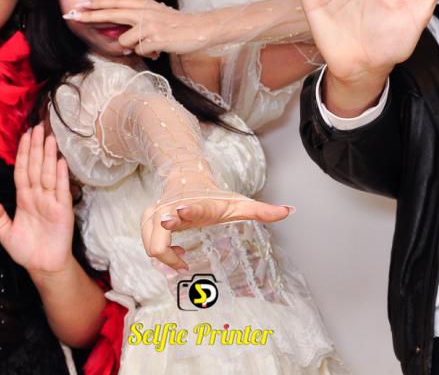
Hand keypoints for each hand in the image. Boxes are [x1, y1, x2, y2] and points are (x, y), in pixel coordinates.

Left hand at [0, 124, 74, 274]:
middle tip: (38, 127)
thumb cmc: (26, 250)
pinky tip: (61, 161)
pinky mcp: (63, 208)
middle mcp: (38, 195)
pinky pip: (61, 188)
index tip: (24, 136)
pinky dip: (61, 174)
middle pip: (36, 167)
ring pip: (48, 173)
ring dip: (48, 155)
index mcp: (23, 198)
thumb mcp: (6, 236)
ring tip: (49, 137)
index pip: (22, 171)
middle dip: (36, 147)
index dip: (22, 154)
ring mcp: (51, 200)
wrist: (45, 265)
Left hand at [65, 0, 202, 56]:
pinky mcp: (155, 38)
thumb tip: (122, 37)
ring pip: (125, 41)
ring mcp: (149, 25)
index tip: (80, 6)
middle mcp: (144, 12)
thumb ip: (139, 20)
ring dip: (134, 47)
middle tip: (72, 16)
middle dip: (90, 16)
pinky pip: (139, 51)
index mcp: (144, 5)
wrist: (200, 29)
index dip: (97, 4)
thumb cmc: (179, 25)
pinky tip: (158, 49)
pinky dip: (148, 53)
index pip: (115, 2)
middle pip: (111, 13)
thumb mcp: (157, 15)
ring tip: (150, 44)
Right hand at [140, 172, 293, 271]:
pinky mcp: (150, 217)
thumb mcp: (239, 203)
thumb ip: (262, 210)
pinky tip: (176, 255)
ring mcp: (159, 211)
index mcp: (201, 205)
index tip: (177, 216)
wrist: (187, 175)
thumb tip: (290, 211)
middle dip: (162, 246)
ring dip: (163, 255)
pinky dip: (158, 252)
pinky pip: (147, 241)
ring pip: (149, 239)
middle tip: (181, 262)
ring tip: (182, 260)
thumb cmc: (214, 196)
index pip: (192, 208)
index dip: (184, 213)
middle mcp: (175, 207)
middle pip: (158, 229)